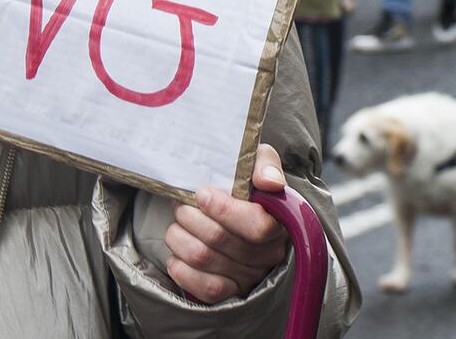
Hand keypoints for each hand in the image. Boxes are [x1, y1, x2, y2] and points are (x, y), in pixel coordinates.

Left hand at [165, 144, 291, 303]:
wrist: (239, 209)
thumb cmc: (248, 185)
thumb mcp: (258, 164)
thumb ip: (265, 164)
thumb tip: (269, 181)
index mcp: (279, 223)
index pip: (256, 226)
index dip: (224, 210)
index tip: (202, 194)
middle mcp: (268, 254)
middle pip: (219, 239)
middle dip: (191, 217)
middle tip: (181, 205)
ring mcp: (249, 276)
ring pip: (203, 259)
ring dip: (179, 237)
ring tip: (177, 223)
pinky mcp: (231, 292)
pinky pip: (203, 288)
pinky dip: (181, 268)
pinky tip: (176, 254)